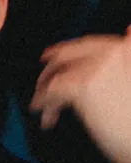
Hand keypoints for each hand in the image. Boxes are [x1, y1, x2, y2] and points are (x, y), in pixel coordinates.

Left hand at [30, 25, 130, 162]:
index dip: (70, 49)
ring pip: (58, 74)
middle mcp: (113, 52)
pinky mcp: (83, 85)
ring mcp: (98, 66)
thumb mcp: (129, 88)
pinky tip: (47, 118)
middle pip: (70, 53)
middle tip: (41, 79)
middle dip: (51, 66)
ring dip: (46, 90)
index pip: (91, 44)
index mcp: (126, 51)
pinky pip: (53, 90)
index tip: (53, 54)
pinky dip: (45, 104)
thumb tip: (109, 47)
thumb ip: (117, 70)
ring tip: (42, 106)